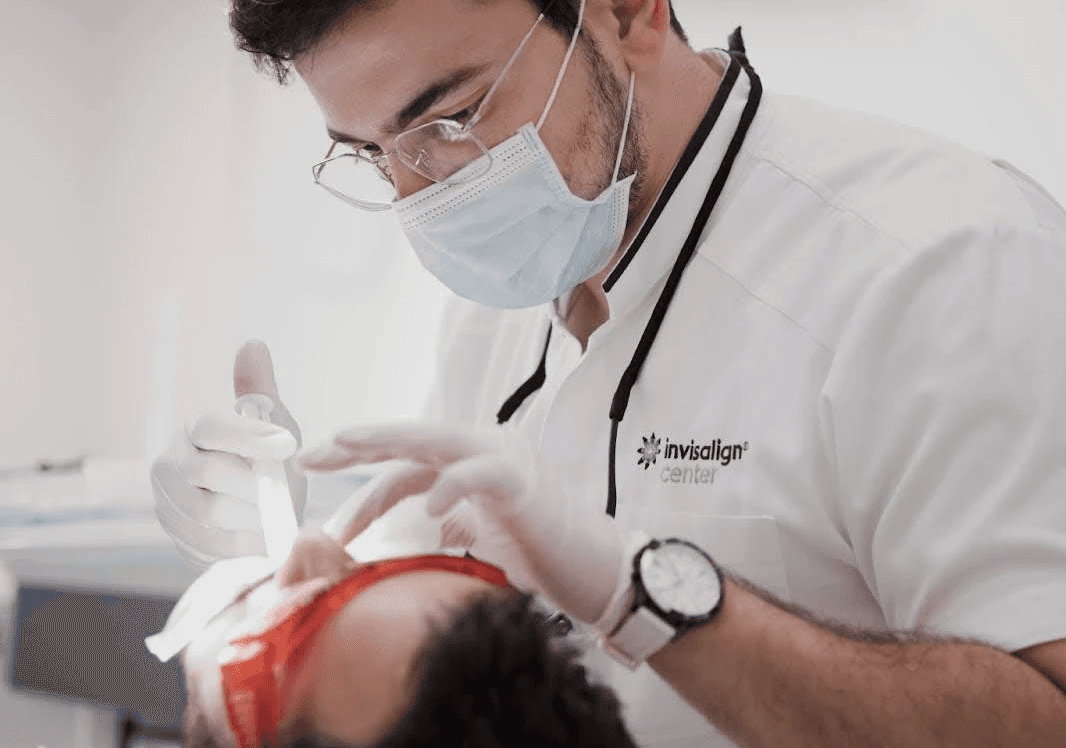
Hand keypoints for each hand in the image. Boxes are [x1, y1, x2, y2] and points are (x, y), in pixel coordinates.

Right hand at [151, 340, 307, 570]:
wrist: (265, 514)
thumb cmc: (270, 462)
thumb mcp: (274, 424)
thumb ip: (260, 392)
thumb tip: (253, 344)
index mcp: (195, 429)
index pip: (212, 426)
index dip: (250, 436)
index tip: (288, 446)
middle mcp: (170, 463)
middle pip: (209, 472)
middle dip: (255, 483)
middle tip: (284, 491)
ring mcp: (168, 504)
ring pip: (212, 511)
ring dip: (253, 514)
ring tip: (275, 513)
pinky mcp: (178, 540)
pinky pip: (212, 545)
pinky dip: (244, 542)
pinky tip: (261, 535)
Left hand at [300, 424, 629, 627]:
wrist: (601, 570)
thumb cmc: (544, 554)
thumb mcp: (484, 536)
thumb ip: (454, 523)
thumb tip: (426, 527)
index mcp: (471, 463)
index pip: (407, 463)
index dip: (362, 479)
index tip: (322, 501)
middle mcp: (486, 450)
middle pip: (412, 439)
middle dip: (358, 441)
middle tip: (308, 453)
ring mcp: (507, 460)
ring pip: (439, 438)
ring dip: (389, 438)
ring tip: (344, 442)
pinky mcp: (526, 483)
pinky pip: (482, 474)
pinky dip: (454, 485)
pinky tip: (429, 506)